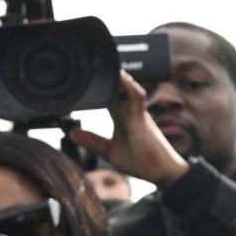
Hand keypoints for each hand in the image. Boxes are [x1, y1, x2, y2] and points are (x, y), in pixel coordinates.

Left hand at [64, 72, 190, 188]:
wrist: (162, 173)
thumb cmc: (141, 161)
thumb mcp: (110, 151)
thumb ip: (92, 141)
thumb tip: (72, 134)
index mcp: (120, 116)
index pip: (105, 96)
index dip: (94, 86)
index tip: (79, 79)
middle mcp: (128, 111)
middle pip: (114, 87)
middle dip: (103, 75)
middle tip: (87, 62)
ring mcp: (136, 113)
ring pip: (125, 87)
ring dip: (116, 76)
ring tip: (103, 62)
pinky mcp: (142, 118)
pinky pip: (136, 97)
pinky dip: (129, 86)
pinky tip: (121, 77)